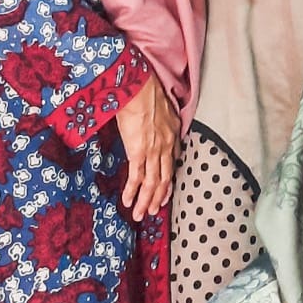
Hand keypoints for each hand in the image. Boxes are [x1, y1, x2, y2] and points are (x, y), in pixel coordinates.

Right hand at [114, 72, 178, 220]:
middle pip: (165, 177)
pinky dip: (133, 192)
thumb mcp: (162, 106)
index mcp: (172, 133)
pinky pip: (137, 177)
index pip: (173, 160)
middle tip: (155, 210)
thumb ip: (162, 120)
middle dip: (159, 196)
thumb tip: (156, 123)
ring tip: (142, 214)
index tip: (165, 188)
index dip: (169, 176)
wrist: (139, 88)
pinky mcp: (139, 152)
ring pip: (152, 182)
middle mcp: (167, 145)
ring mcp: (154, 150)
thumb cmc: (146, 91)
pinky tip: (129, 202)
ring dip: (147, 200)